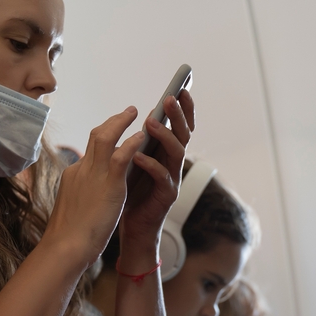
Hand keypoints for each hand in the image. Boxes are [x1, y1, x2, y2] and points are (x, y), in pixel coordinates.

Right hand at [45, 107, 144, 267]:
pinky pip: (121, 155)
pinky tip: (141, 137)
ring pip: (107, 137)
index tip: (114, 131)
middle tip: (128, 113)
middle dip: (113, 121)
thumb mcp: (75, 207)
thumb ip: (83, 195)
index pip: (90, 150)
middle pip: (96, 135)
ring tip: (135, 113)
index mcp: (74, 175)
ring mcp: (94, 175)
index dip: (104, 138)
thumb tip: (90, 194)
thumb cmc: (69, 235)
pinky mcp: (109, 185)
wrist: (65, 247)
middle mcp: (82, 169)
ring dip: (122, 122)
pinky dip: (131, 143)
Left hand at [120, 89, 194, 248]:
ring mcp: (173, 180)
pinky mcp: (166, 197)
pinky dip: (151, 165)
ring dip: (165, 135)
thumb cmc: (131, 193)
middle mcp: (174, 164)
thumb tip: (144, 116)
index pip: (180, 126)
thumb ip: (142, 143)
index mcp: (168, 154)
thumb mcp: (135, 162)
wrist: (131, 227)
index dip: (184, 108)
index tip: (182, 87)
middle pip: (184, 134)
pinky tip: (138, 157)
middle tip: (170, 97)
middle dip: (178, 115)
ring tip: (151, 122)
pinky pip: (162, 177)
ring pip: (176, 153)